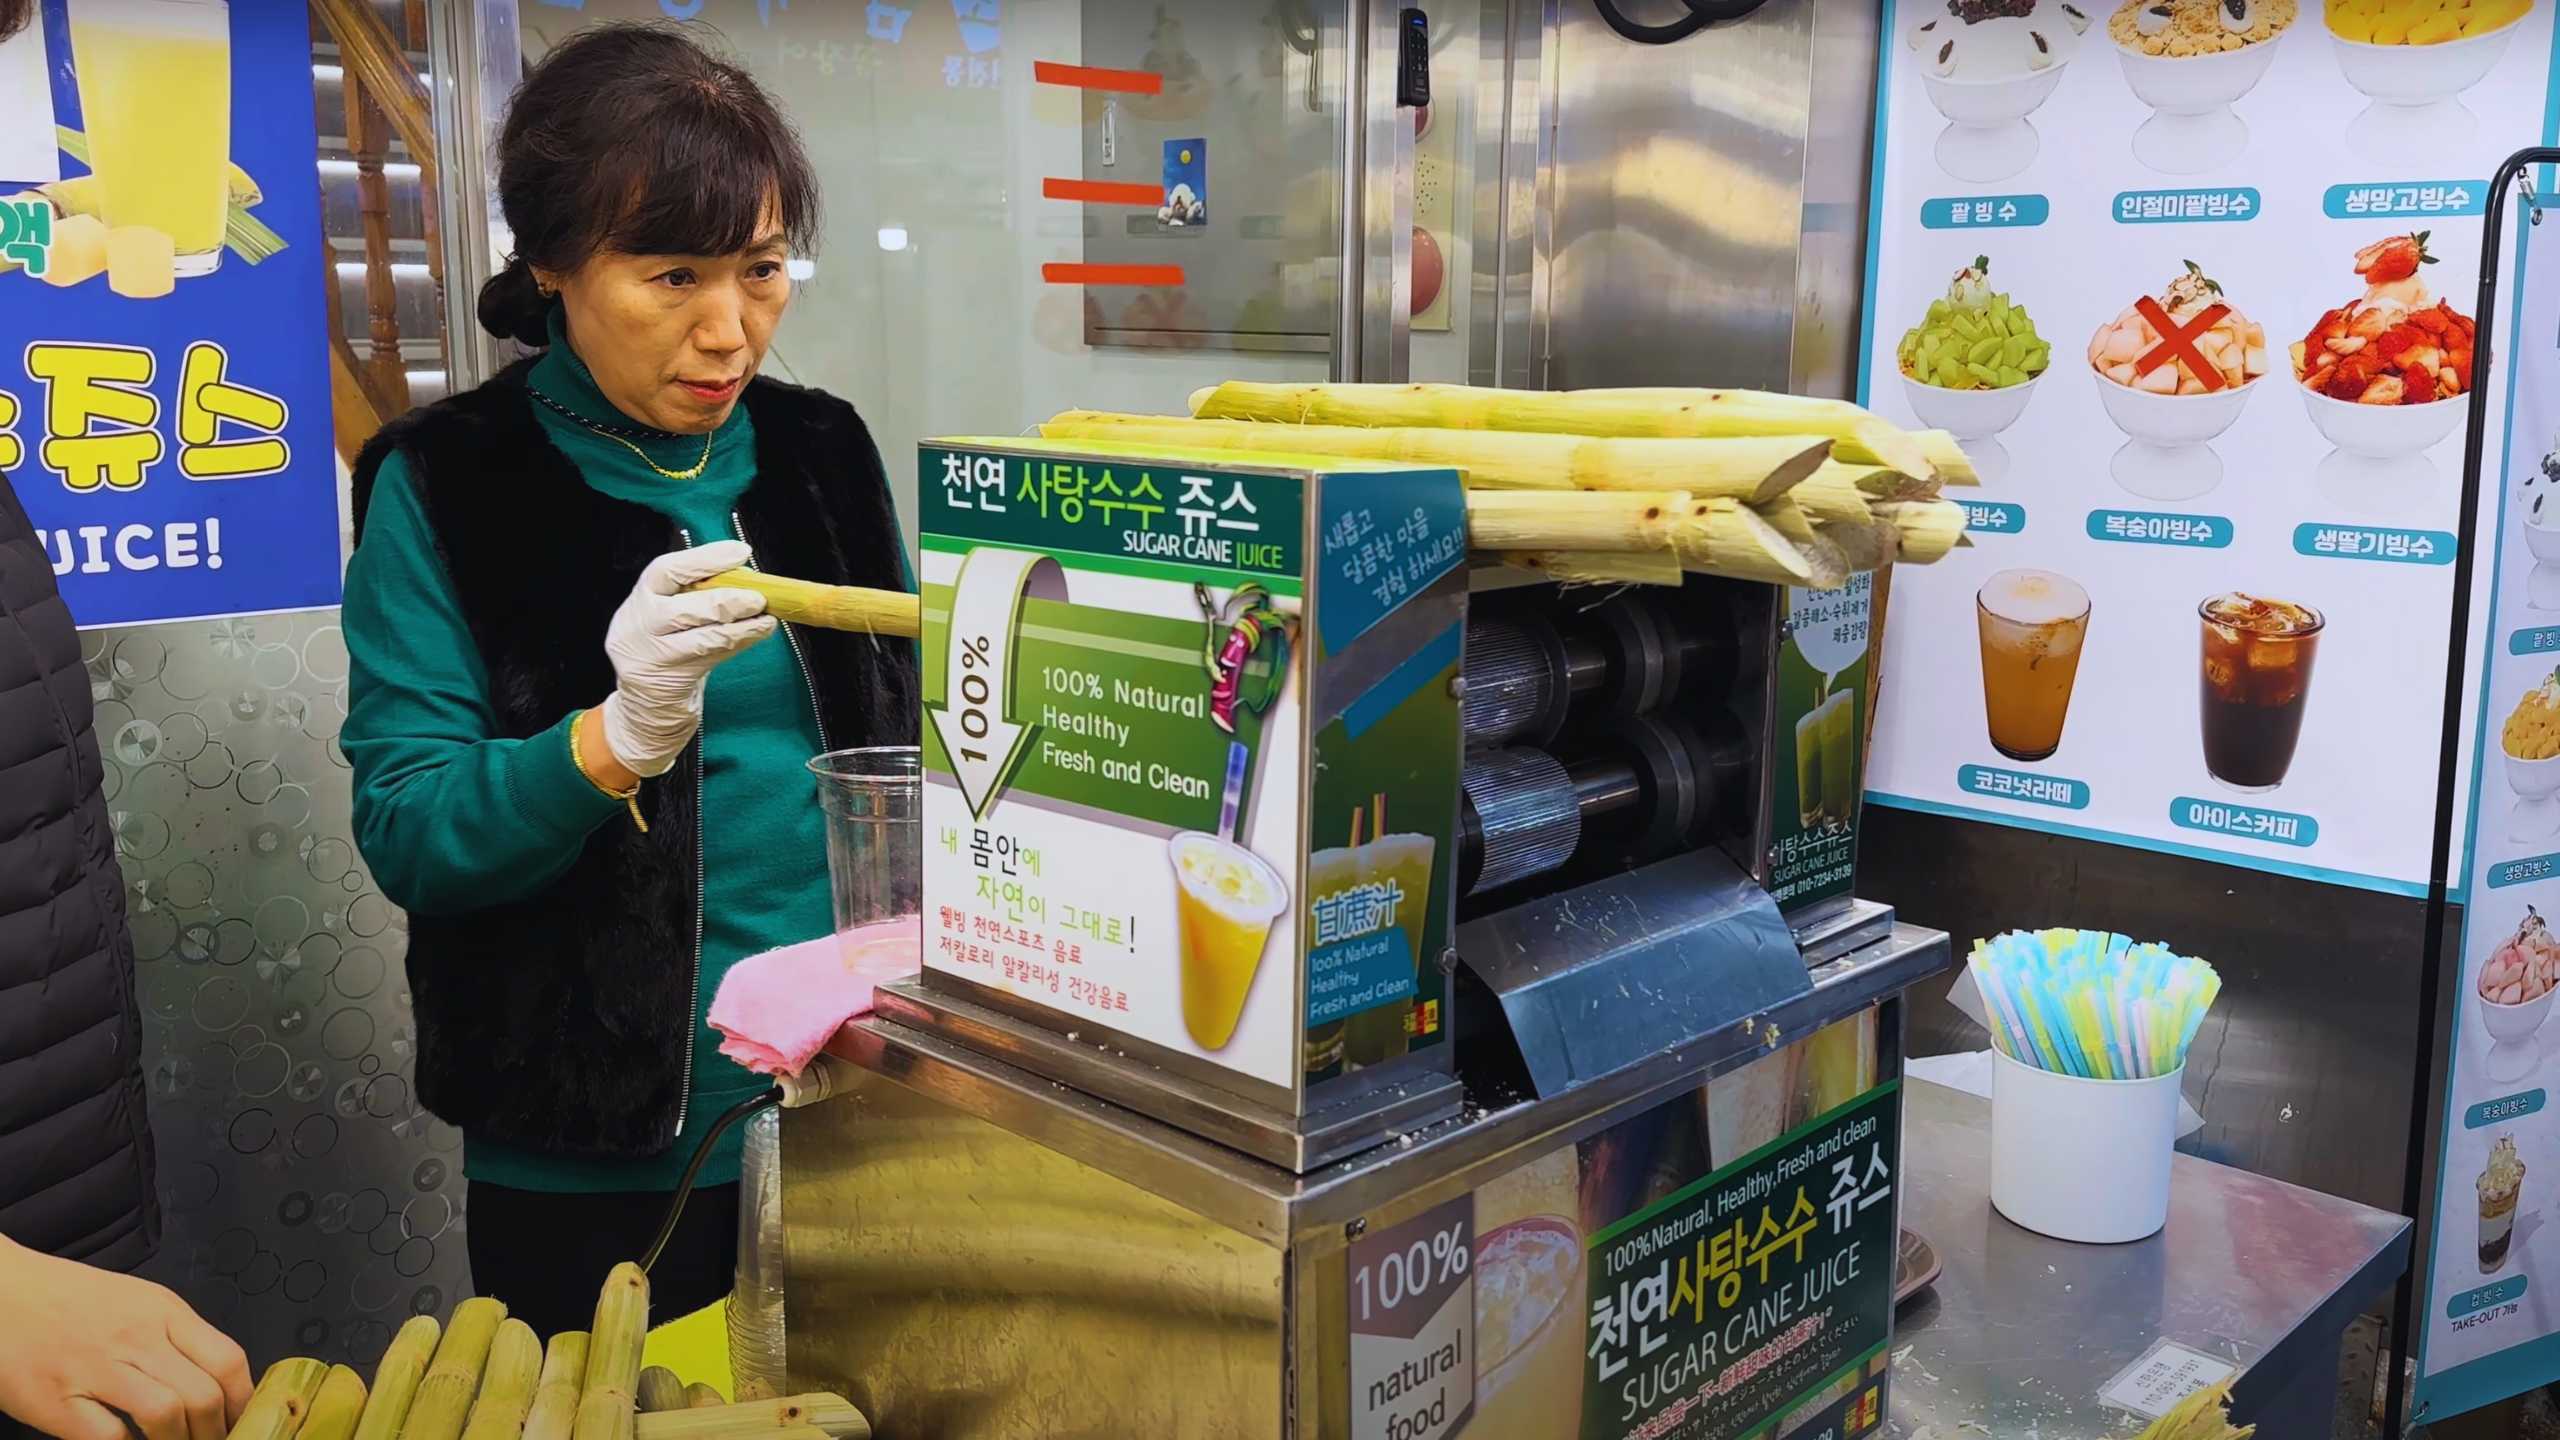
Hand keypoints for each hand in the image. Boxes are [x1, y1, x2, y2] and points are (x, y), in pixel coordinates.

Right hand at [0, 1236, 250, 1439]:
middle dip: (216, 1433)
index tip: (244, 1421)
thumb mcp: (137, 1300)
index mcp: (163, 1311)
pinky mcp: (58, 1402)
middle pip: (203, 1396)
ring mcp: (96, 1370)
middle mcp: (136, 1338)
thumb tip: (216, 1380)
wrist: (3, 1291)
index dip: (243, 1401)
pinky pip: (110, 1438)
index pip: (227, 1360)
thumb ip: (176, 1336)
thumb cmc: (69, 1299)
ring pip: (165, 1417)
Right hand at [598, 541, 775, 777]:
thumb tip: (743, 571)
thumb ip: (694, 593)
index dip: (704, 559)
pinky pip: (710, 659)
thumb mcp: (668, 611)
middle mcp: (638, 624)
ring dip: (740, 628)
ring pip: (701, 640)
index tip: (740, 552)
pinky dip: (739, 645)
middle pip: (683, 610)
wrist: (645, 700)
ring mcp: (649, 656)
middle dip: (726, 601)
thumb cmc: (666, 644)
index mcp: (640, 595)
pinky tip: (759, 634)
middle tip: (759, 597)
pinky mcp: (668, 681)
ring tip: (766, 618)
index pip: (667, 570)